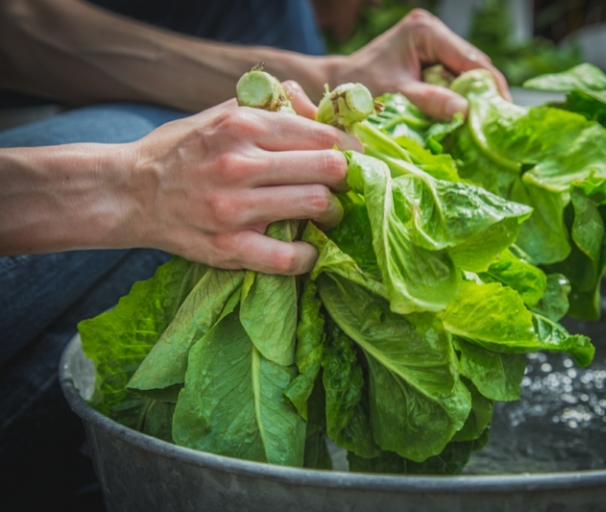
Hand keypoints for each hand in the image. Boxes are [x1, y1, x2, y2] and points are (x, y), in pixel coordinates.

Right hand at [125, 97, 361, 273]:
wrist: (128, 193)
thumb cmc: (181, 151)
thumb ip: (269, 106)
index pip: (321, 133)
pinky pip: (288, 258)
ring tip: (327, 213)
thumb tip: (315, 106)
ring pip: (316, 205)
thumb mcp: (220, 115)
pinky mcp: (227, 248)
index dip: (348, 146)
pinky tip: (307, 248)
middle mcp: (240, 165)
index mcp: (243, 127)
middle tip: (345, 184)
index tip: (354, 156)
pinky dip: (308, 255)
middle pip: (328, 168)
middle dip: (346, 177)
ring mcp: (234, 209)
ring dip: (333, 212)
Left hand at [330, 9, 510, 119]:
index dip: (492, 88)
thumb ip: (429, 101)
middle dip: (485, 96)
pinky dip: (458, 101)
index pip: (472, 61)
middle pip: (474, 67)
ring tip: (485, 128)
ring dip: (473, 101)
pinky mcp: (430, 59)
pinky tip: (465, 121)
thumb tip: (466, 111)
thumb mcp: (396, 95)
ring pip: (466, 76)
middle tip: (498, 127)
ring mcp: (433, 44)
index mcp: (426, 31)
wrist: (337, 85)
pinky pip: (453, 81)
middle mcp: (434, 32)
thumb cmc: (359, 88)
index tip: (504, 116)